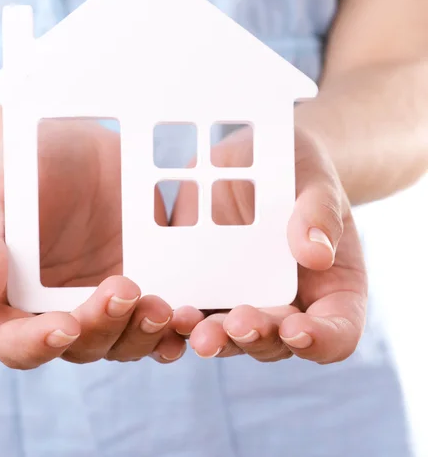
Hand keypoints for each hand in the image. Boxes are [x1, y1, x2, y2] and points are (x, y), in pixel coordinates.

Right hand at [0, 120, 187, 368]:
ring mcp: (104, 301)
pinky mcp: (143, 286)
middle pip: (79, 347)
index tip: (65, 324)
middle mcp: (59, 308)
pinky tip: (189, 316)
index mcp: (13, 296)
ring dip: (144, 335)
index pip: (15, 342)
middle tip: (124, 289)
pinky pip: (159, 321)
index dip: (37, 344)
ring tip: (163, 306)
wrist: (76, 141)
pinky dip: (175, 327)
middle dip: (102, 327)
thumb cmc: (25, 164)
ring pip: (123, 343)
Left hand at [171, 125, 366, 363]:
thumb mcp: (315, 180)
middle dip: (255, 338)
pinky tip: (164, 307)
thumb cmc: (298, 171)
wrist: (253, 158)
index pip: (337, 333)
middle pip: (276, 343)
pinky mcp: (206, 287)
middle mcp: (287, 306)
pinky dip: (179, 315)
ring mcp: (244, 300)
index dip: (321, 341)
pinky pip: (194, 309)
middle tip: (236, 325)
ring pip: (230, 336)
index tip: (297, 329)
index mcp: (332, 290)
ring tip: (192, 326)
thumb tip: (317, 254)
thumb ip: (320, 212)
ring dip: (213, 336)